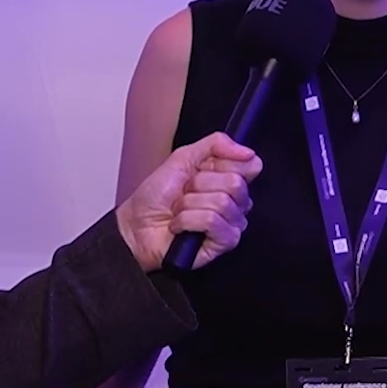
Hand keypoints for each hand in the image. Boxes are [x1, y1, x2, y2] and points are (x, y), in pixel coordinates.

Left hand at [116, 132, 262, 271]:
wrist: (136, 225)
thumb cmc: (156, 196)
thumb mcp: (183, 157)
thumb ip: (216, 144)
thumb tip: (247, 151)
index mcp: (230, 178)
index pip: (250, 164)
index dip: (220, 164)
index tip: (201, 169)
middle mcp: (236, 201)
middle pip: (235, 183)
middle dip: (200, 184)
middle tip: (185, 192)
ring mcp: (233, 223)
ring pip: (222, 202)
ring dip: (189, 204)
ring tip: (180, 210)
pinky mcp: (225, 242)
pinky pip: (212, 221)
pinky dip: (188, 220)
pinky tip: (180, 226)